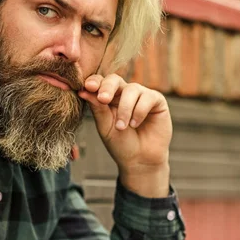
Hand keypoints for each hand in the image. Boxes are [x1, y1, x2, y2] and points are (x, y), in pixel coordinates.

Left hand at [78, 74, 171, 196]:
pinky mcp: (156, 100)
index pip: (100, 82)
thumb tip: (83, 91)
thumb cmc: (121, 144)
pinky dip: (139, 111)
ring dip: (125, 108)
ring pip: (131, 89)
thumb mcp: (105, 127)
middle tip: (103, 99)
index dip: (94, 82)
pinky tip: (135, 125)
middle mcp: (124, 93)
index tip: (87, 88)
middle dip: (107, 87)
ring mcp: (141, 95)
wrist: (140, 160)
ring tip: (122, 127)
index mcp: (108, 97)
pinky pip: (147, 97)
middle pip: (115, 79)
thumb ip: (97, 108)